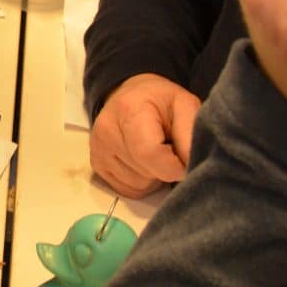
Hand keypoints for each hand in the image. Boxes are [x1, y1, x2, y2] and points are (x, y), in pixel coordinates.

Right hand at [89, 74, 200, 197]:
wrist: (132, 96)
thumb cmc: (161, 101)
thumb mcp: (185, 105)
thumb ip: (190, 133)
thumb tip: (189, 167)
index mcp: (129, 110)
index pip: (150, 154)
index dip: (174, 166)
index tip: (186, 161)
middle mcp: (106, 131)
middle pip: (146, 172)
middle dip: (165, 168)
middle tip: (170, 149)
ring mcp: (98, 150)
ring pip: (138, 185)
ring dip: (154, 176)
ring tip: (155, 153)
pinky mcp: (96, 165)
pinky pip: (128, 190)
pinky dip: (142, 182)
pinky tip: (143, 162)